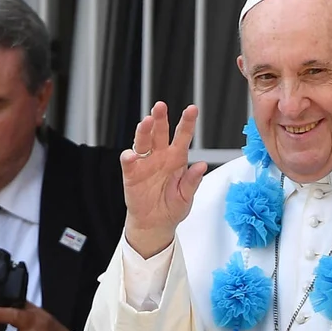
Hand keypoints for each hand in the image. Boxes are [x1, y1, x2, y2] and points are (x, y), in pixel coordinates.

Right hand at [123, 102, 207, 257]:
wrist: (157, 224)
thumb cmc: (173, 207)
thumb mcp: (187, 196)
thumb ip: (193, 181)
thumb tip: (202, 166)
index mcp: (177, 158)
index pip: (183, 136)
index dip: (187, 122)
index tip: (192, 109)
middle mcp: (160, 156)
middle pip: (160, 133)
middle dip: (160, 118)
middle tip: (161, 106)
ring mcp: (145, 164)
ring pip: (143, 142)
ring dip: (144, 131)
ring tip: (146, 122)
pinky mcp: (132, 175)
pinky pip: (129, 163)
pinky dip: (129, 158)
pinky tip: (131, 155)